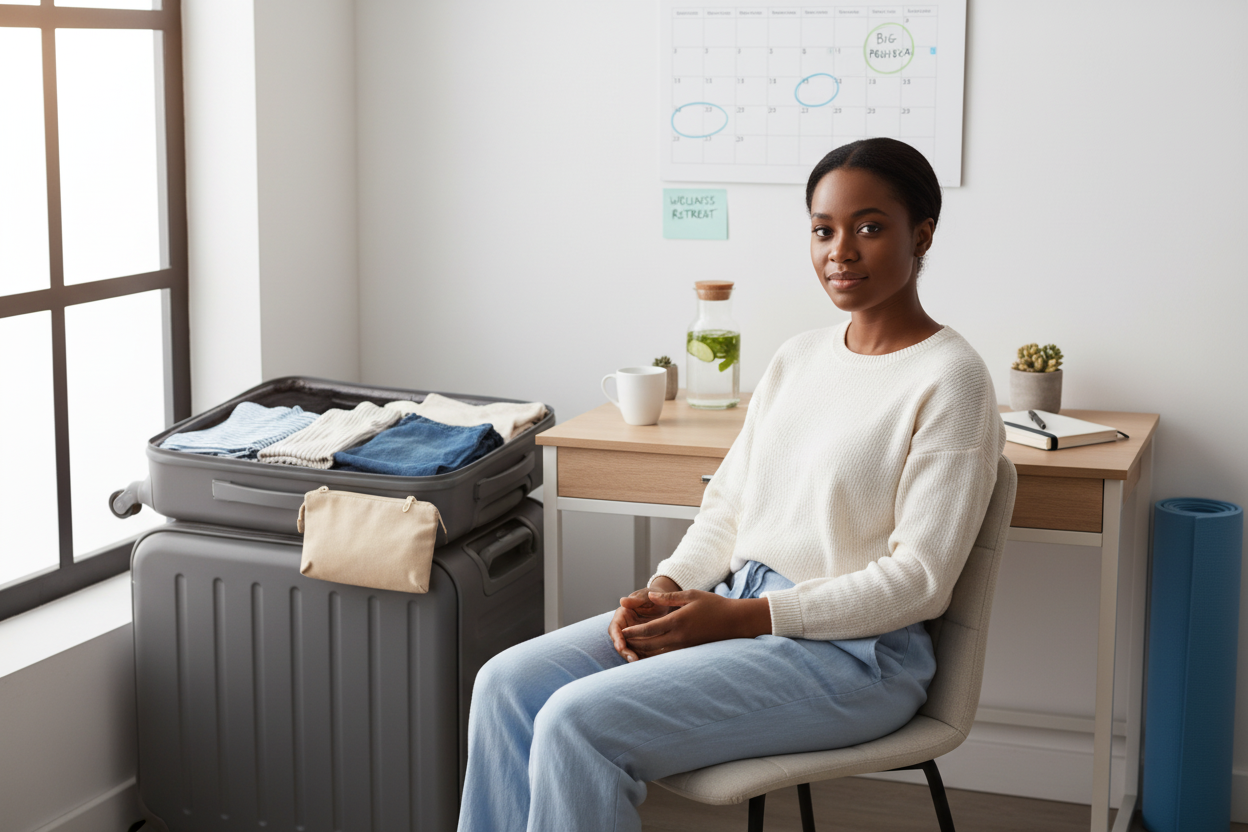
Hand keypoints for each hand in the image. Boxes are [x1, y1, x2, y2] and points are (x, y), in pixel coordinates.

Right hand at [608, 577, 681, 661]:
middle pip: (620, 643)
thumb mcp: (646, 596)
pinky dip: (643, 658)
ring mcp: (632, 636)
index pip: (615, 629)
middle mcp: (624, 628)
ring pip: (629, 649)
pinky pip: (640, 652)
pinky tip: (651, 663)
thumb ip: (636, 600)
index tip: (620, 646)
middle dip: (625, 652)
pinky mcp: (641, 642)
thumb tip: (622, 601)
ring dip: (633, 657)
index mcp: (622, 616)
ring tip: (641, 665)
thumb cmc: (653, 595)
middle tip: (633, 660)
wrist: (664, 601)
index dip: (617, 638)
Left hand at [621, 590, 771, 658]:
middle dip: (634, 644)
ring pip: (658, 653)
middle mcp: (679, 637)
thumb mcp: (691, 595)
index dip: (633, 632)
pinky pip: (668, 656)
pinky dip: (656, 656)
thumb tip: (650, 596)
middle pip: (650, 644)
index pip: (649, 630)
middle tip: (621, 642)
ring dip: (644, 652)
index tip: (622, 631)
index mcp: (677, 621)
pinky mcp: (690, 651)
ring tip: (631, 649)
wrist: (735, 622)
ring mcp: (685, 646)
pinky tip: (650, 654)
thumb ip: (669, 598)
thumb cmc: (714, 605)